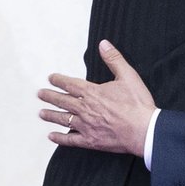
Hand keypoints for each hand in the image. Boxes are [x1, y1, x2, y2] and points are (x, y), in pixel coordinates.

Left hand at [40, 40, 156, 156]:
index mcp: (92, 92)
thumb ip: (114, 59)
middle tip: (40, 94)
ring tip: (41, 113)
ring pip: (63, 119)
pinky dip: (60, 138)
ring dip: (51, 115)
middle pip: (62, 101)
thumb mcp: (128, 76)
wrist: (144, 130)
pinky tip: (52, 136)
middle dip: (49, 96)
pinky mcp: (90, 141)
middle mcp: (85, 109)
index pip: (69, 84)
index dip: (58, 80)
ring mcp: (86, 126)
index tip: (51, 78)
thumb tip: (104, 44)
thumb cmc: (138, 105)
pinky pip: (70, 140)